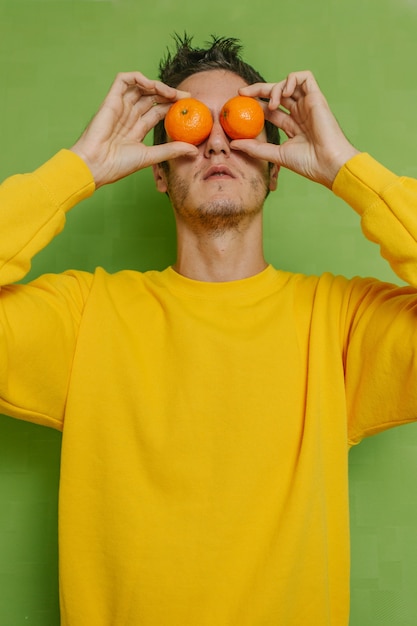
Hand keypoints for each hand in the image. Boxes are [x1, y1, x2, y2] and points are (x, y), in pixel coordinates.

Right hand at [70, 72, 197, 187]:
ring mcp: (120, 107)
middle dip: (170, 95)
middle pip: (152, 98)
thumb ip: (171, 150)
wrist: (96, 165)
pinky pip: (123, 80)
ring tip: (172, 93)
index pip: (158, 111)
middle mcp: (129, 116)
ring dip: (158, 86)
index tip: (189, 106)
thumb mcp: (150, 156)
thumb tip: (194, 150)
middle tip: (186, 97)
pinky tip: (152, 86)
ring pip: (141, 87)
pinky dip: (139, 78)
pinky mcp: (110, 100)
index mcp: (137, 129)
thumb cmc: (118, 165)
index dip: (173, 106)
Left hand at [231, 71, 359, 188]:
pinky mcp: (317, 97)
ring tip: (272, 105)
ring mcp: (308, 104)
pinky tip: (284, 93)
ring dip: (275, 88)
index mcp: (292, 126)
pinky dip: (291, 80)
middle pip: (276, 93)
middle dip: (258, 89)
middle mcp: (300, 113)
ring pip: (288, 83)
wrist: (328, 164)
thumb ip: (255, 148)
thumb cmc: (307, 163)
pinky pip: (304, 77)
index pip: (269, 110)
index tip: (239, 104)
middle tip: (242, 93)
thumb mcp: (275, 154)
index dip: (255, 104)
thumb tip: (233, 144)